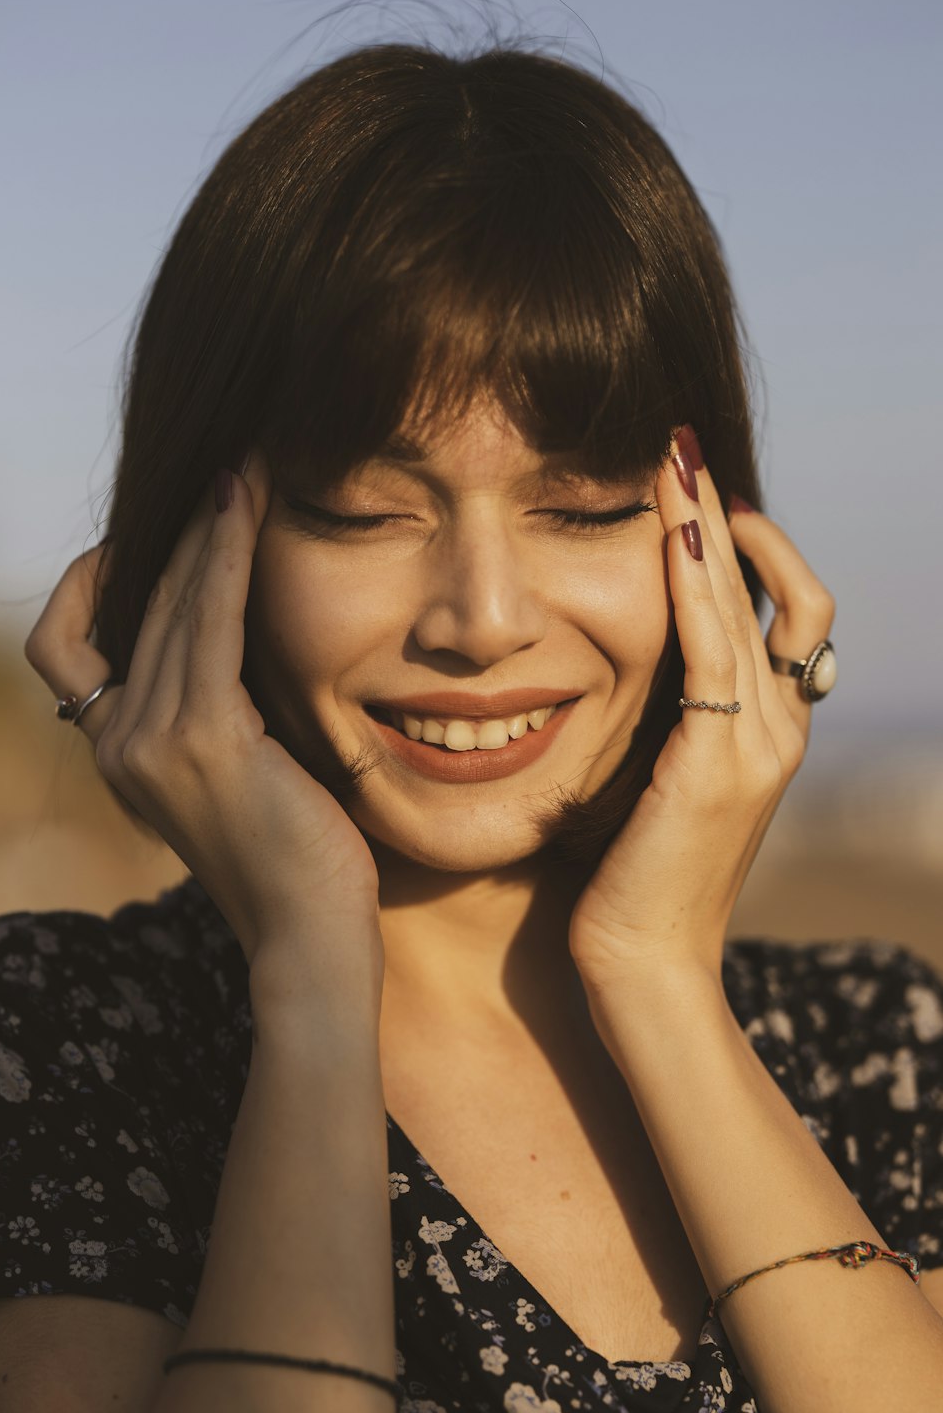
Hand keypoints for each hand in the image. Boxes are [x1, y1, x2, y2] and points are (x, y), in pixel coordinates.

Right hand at [24, 455, 383, 985]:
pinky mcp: (202, 739)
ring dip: (205, 530)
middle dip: (175, 533)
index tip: (155, 539)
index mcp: (115, 754)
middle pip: (130, 607)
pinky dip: (225, 558)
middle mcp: (117, 745)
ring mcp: (151, 743)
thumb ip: (208, 710)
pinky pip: (208, 621)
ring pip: (167, 603)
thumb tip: (228, 632)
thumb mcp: (232, 771)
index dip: (93, 581)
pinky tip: (249, 513)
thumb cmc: (291, 854)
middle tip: (223, 472)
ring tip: (243, 475)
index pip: (62, 646)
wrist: (308, 932)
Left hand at [568, 433, 833, 1015]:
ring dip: (712, 524)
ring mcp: (760, 742)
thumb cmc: (631, 882)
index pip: (781, 611)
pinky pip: (715, 645)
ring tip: (675, 460)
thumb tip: (627, 676)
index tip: (690, 497)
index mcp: (768, 731)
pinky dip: (701, 580)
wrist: (644, 965)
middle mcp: (780, 726)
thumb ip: (664, 727)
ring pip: (753, 602)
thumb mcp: (656, 786)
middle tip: (682, 448)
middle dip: (731, 513)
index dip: (746, 547)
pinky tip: (675, 526)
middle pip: (784, 589)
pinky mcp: (719, 760)